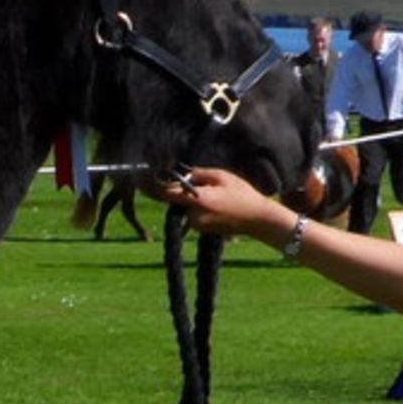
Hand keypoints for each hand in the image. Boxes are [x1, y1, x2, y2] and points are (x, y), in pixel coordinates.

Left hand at [153, 167, 298, 243]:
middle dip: (185, 191)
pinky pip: (193, 215)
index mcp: (198, 200)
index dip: (155, 186)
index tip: (145, 180)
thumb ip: (199, 174)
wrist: (258, 219)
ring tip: (219, 197)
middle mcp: (193, 215)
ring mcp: (197, 225)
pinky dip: (200, 208)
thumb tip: (182, 172)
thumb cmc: (243, 195)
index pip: (167, 194)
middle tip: (207, 186)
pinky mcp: (201, 230)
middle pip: (178, 199)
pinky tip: (219, 206)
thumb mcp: (223, 177)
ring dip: (194, 200)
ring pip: (186, 207)